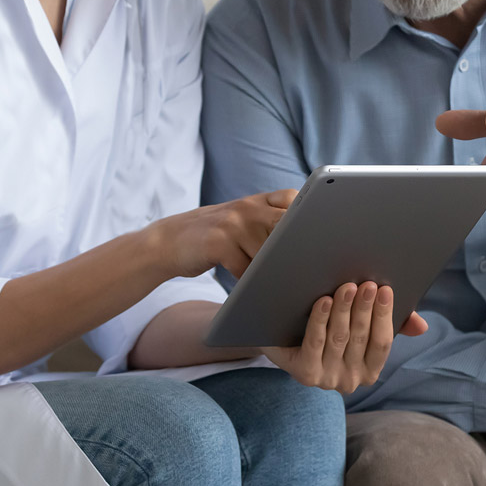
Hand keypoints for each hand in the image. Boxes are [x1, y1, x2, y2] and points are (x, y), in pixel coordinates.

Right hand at [149, 190, 295, 278]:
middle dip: (295, 246)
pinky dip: (249, 282)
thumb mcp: (239, 219)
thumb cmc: (213, 236)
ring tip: (274, 283)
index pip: (292, 199)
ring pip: (267, 253)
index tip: (317, 236)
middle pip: (284, 225)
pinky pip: (245, 269)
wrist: (168, 242)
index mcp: (255, 201)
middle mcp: (245, 208)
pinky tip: (247, 287)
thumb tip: (309, 243)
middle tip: (305, 266)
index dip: (306, 216)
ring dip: (271, 271)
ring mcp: (231, 224)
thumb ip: (267, 221)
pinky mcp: (218, 244)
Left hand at [261, 281, 428, 392]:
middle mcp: (350, 380)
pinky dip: (320, 321)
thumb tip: (422, 327)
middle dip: (365, 308)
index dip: (385, 316)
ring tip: (346, 286)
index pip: (382, 343)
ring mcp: (326, 379)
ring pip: (338, 338)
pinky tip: (324, 301)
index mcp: (369, 370)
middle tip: (367, 283)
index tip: (387, 290)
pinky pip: (315, 343)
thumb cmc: (330, 328)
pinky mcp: (304, 373)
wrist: (283, 338)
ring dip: (344, 310)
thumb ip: (393, 325)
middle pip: (360, 338)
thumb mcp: (361, 326)